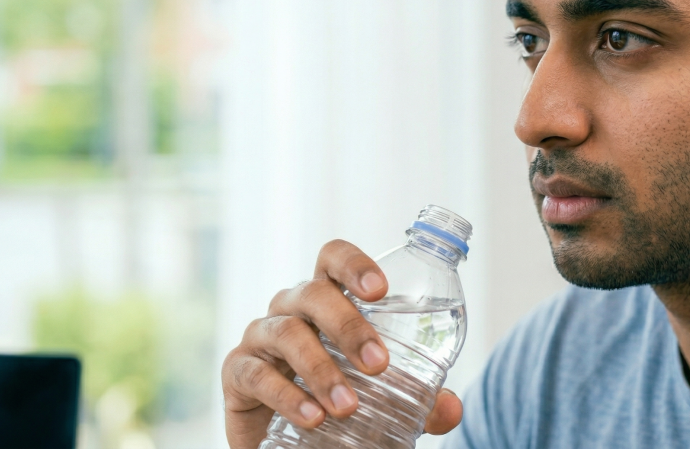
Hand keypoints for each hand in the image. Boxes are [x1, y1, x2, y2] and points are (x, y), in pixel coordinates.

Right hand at [222, 239, 463, 448]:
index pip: (332, 259)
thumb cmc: (340, 396)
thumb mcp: (384, 396)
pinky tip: (313, 417)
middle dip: (349, 326)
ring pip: (287, 333)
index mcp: (326, 299)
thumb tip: (451, 407)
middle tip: (379, 363)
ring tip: (348, 406)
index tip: (381, 290)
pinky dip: (288, 396)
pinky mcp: (238, 371)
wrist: (290, 437)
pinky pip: (257, 374)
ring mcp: (261, 336)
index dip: (354, 264)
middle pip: (313, 293)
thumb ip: (420, 398)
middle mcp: (291, 307)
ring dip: (321, 369)